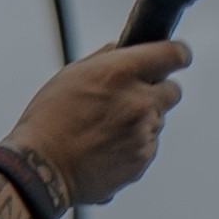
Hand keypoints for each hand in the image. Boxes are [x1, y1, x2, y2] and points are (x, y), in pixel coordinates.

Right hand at [7, 39, 187, 206]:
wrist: (41, 168)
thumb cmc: (48, 122)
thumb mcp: (71, 75)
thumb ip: (105, 59)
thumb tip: (122, 50)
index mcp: (121, 73)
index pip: (173, 54)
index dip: (176, 55)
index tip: (176, 57)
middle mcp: (139, 102)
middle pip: (172, 90)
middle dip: (156, 92)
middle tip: (131, 100)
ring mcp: (143, 133)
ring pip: (158, 121)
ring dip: (142, 121)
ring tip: (107, 129)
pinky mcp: (142, 160)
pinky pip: (148, 146)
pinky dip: (134, 145)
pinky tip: (107, 147)